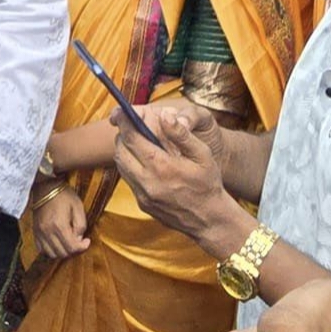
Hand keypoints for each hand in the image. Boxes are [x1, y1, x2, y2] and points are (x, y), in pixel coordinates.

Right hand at [33, 184, 89, 259]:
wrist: (45, 186)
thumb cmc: (63, 195)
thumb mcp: (78, 206)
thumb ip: (81, 225)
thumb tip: (79, 239)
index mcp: (59, 225)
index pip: (72, 247)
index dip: (83, 247)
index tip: (87, 241)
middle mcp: (47, 231)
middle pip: (63, 253)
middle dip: (73, 250)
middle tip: (78, 241)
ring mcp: (40, 232)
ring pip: (52, 254)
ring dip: (62, 252)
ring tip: (68, 242)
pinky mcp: (35, 232)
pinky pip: (42, 250)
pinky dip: (51, 250)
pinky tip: (57, 242)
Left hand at [113, 101, 232, 242]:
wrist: (210, 220)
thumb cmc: (208, 184)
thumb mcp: (202, 155)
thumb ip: (181, 134)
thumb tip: (164, 114)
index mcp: (162, 166)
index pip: (131, 138)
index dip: (124, 121)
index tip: (121, 111)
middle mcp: (148, 182)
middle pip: (120, 151)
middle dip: (123, 135)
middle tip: (130, 126)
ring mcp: (143, 195)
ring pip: (121, 166)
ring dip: (124, 150)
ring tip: (136, 141)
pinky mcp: (142, 204)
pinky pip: (128, 180)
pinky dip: (130, 166)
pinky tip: (143, 161)